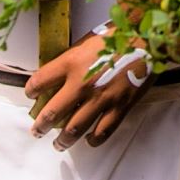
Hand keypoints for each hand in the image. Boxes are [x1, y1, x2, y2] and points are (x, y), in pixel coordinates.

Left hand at [26, 33, 151, 148]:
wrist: (148, 39)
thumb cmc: (118, 35)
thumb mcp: (87, 41)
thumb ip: (71, 59)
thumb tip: (58, 73)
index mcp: (71, 62)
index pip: (39, 81)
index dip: (31, 90)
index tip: (31, 95)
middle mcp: (81, 83)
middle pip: (52, 113)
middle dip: (41, 126)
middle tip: (37, 131)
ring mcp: (101, 98)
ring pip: (74, 129)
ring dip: (63, 140)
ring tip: (58, 144)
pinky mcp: (120, 106)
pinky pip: (103, 131)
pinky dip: (93, 140)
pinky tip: (89, 140)